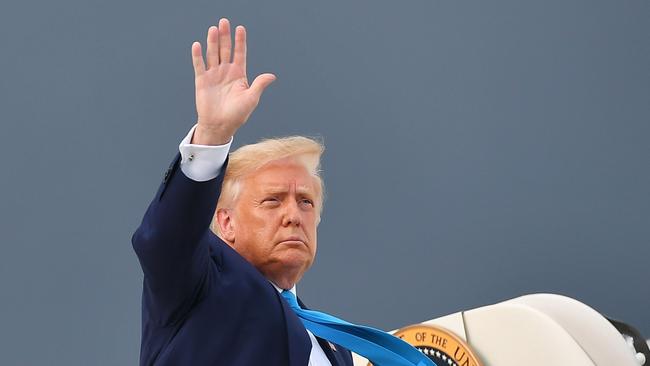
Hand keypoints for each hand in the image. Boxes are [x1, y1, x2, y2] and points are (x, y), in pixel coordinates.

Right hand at [191, 18, 275, 144]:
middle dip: (225, 36)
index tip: (240, 28)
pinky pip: (199, 65)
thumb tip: (272, 76)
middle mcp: (226, 72)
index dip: (240, 41)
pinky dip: (198, 56)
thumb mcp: (251, 99)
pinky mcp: (202, 81)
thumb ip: (259, 85)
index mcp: (239, 74)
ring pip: (212, 54)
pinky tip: (197, 45)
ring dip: (212, 42)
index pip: (240, 53)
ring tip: (213, 29)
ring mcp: (213, 75)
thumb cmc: (237, 114)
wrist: (220, 126)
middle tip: (224, 22)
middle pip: (225, 49)